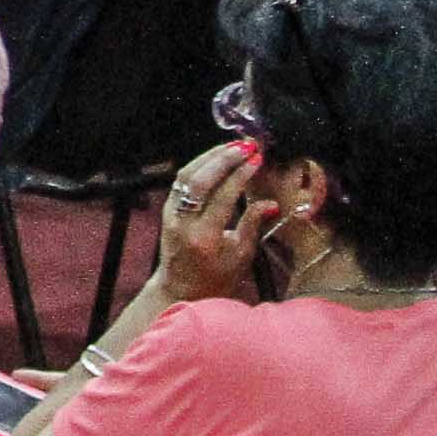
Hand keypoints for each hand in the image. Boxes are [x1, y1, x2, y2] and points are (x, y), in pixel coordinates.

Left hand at [155, 143, 274, 304]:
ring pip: (187, 174)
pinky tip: (216, 158)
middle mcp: (183, 222)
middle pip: (201, 179)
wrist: (180, 289)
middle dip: (224, 158)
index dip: (240, 175)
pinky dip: (199, 165)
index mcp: (204, 237)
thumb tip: (270, 202)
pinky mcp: (166, 208)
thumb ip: (253, 225)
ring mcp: (170, 214)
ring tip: (233, 146)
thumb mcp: (241, 256)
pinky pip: (182, 180)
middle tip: (246, 146)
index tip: (256, 159)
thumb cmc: (217, 277)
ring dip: (210, 156)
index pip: (223, 196)